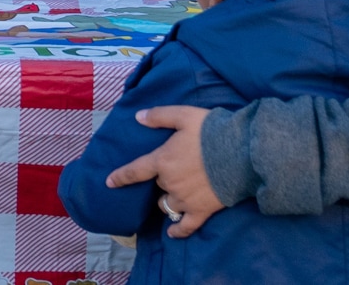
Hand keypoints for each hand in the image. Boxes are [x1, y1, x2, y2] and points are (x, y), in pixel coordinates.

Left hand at [105, 105, 220, 236]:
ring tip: (175, 195)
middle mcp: (170, 182)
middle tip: (176, 169)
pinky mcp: (201, 211)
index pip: (136, 171)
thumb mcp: (183, 115)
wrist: (239, 153)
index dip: (121, 176)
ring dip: (167, 200)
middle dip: (162, 178)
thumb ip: (160, 116)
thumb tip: (138, 117)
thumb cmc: (210, 131)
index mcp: (162, 160)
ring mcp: (185, 200)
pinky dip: (177, 231)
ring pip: (167, 205)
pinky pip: (185, 226)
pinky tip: (172, 233)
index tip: (109, 182)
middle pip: (158, 184)